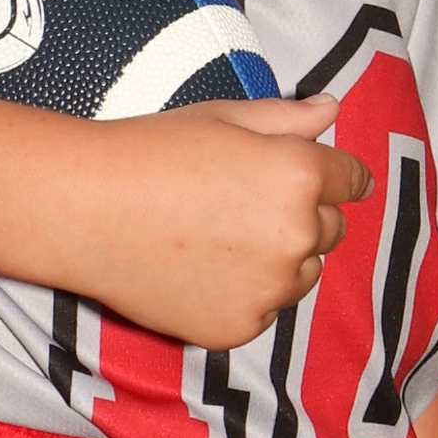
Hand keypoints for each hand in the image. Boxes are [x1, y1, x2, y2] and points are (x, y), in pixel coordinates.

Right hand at [66, 95, 371, 351]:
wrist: (85, 211)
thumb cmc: (150, 151)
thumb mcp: (222, 118)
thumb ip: (287, 118)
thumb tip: (331, 111)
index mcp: (299, 175)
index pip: (352, 180)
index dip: (335, 176)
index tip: (319, 179)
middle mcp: (296, 235)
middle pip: (330, 229)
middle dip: (302, 215)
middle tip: (243, 202)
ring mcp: (270, 288)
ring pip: (302, 273)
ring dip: (281, 258)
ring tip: (219, 238)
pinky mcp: (240, 326)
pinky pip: (265, 309)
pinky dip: (246, 293)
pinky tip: (200, 269)